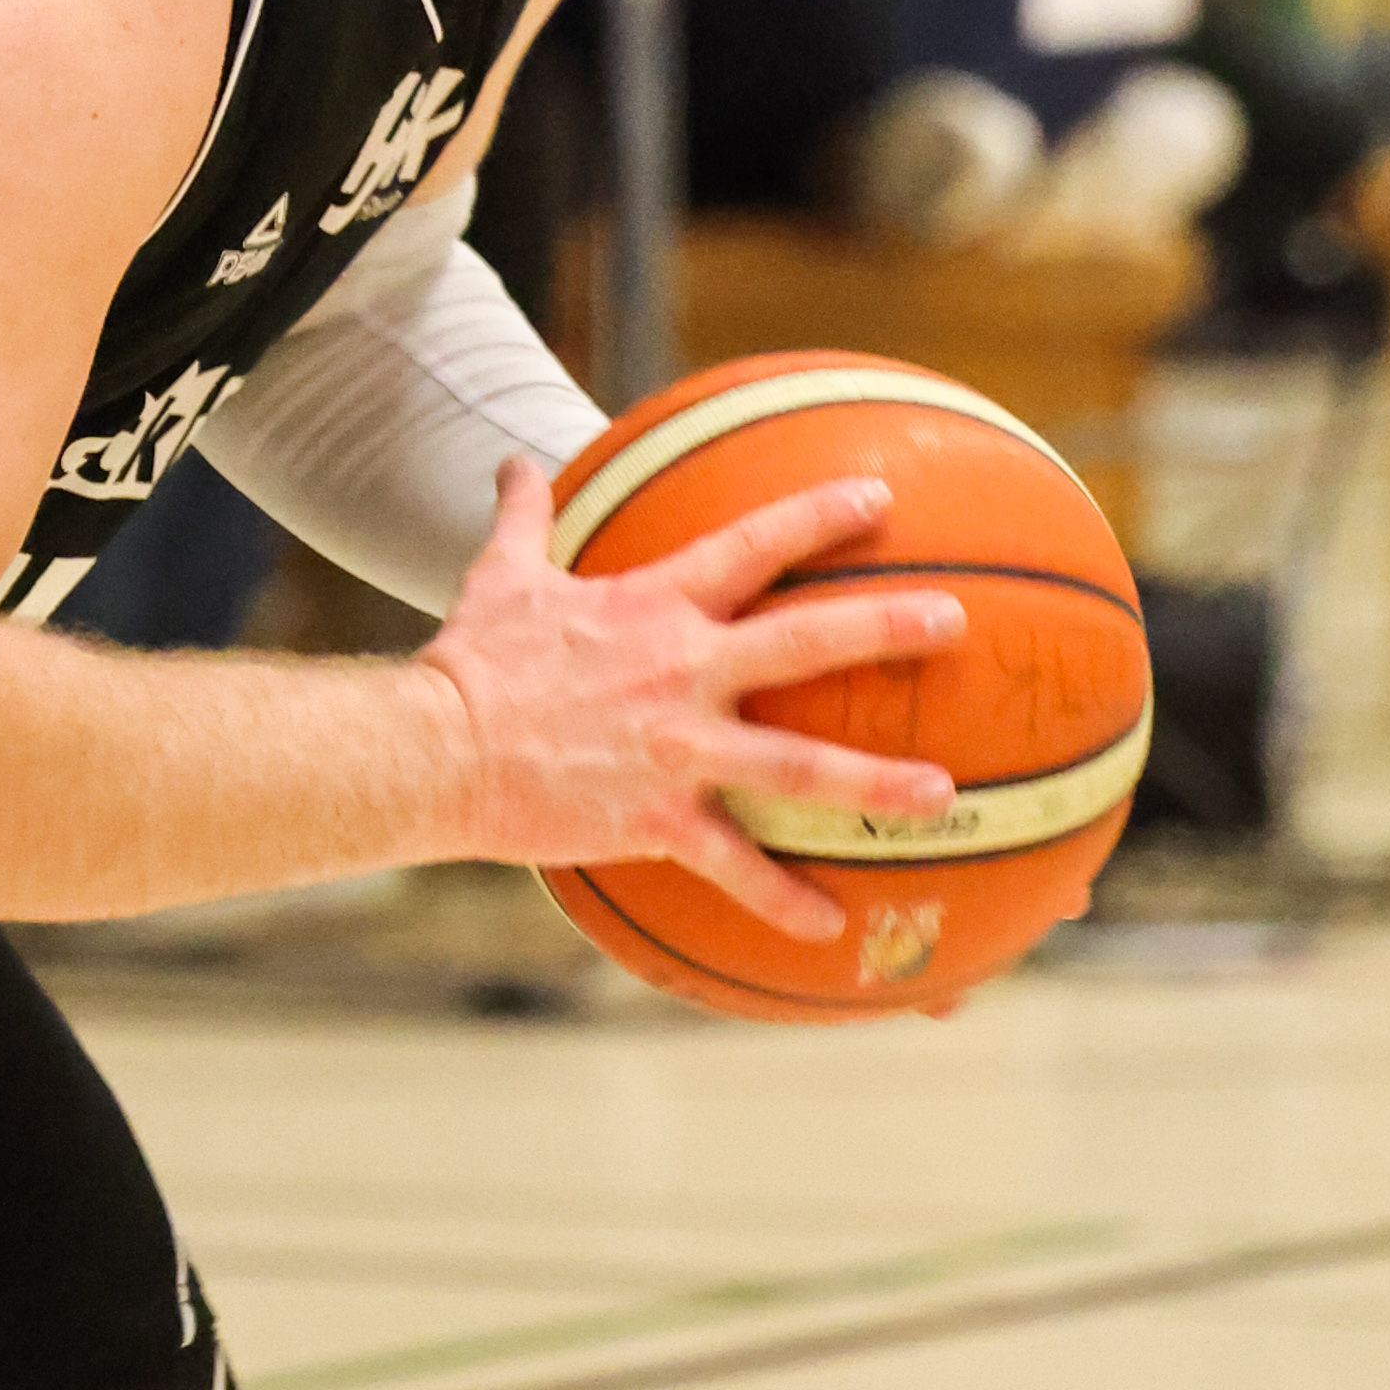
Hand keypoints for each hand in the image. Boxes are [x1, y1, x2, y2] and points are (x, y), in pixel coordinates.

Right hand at [417, 459, 963, 942]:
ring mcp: (678, 751)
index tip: (878, 498)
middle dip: (887, 628)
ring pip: (799, 768)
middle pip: (807, 642)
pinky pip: (735, 867)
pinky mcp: (658, 820)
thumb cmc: (470, 663)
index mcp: (655, 609)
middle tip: (955, 621)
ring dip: (875, 783)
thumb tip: (515, 463)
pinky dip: (783, 900)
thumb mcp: (502, 576)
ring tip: (942, 793)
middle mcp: (683, 673)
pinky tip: (834, 927)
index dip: (818, 516)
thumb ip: (523, 518)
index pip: (753, 547)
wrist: (433, 751)